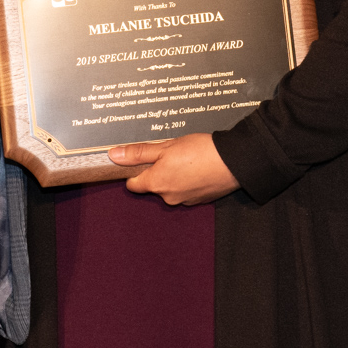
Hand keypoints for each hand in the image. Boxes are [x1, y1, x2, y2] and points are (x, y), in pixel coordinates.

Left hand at [107, 134, 239, 205]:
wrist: (234, 161)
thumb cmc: (200, 151)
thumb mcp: (166, 146)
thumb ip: (139, 153)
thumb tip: (114, 156)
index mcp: (156, 183)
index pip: (133, 184)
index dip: (135, 171)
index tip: (143, 159)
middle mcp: (168, 197)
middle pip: (153, 186)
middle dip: (158, 171)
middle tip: (170, 153)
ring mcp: (184, 200)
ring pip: (170, 188)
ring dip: (174, 176)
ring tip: (187, 159)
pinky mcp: (199, 200)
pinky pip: (186, 191)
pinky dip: (188, 181)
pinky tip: (198, 168)